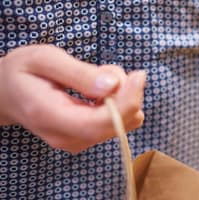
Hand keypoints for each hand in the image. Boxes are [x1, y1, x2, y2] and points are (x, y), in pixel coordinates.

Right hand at [0, 45, 146, 153]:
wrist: (6, 92)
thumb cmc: (23, 71)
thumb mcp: (44, 59)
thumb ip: (79, 73)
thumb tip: (113, 85)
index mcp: (49, 116)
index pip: (97, 123)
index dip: (126, 102)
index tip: (138, 76)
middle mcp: (65, 137)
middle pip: (116, 125)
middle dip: (126, 94)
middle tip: (107, 69)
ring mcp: (77, 141)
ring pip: (123, 123)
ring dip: (122, 96)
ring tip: (95, 76)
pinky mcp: (87, 138)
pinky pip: (118, 122)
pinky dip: (118, 102)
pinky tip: (99, 88)